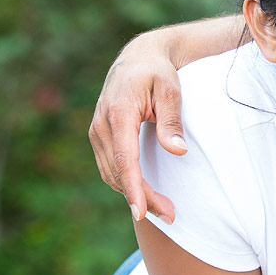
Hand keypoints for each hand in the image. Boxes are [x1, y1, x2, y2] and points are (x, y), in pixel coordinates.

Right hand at [88, 34, 186, 222]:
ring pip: (112, 173)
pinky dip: (126, 183)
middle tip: (170, 216)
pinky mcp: (100, 137)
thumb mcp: (170, 90)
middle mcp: (101, 125)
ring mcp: (97, 131)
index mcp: (118, 113)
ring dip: (135, 194)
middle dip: (142, 198)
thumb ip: (172, 120)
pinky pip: (110, 167)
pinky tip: (146, 193)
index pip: (124, 159)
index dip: (133, 188)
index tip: (141, 212)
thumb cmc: (157, 72)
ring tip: (164, 210)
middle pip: (119, 172)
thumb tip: (178, 150)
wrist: (137, 58)